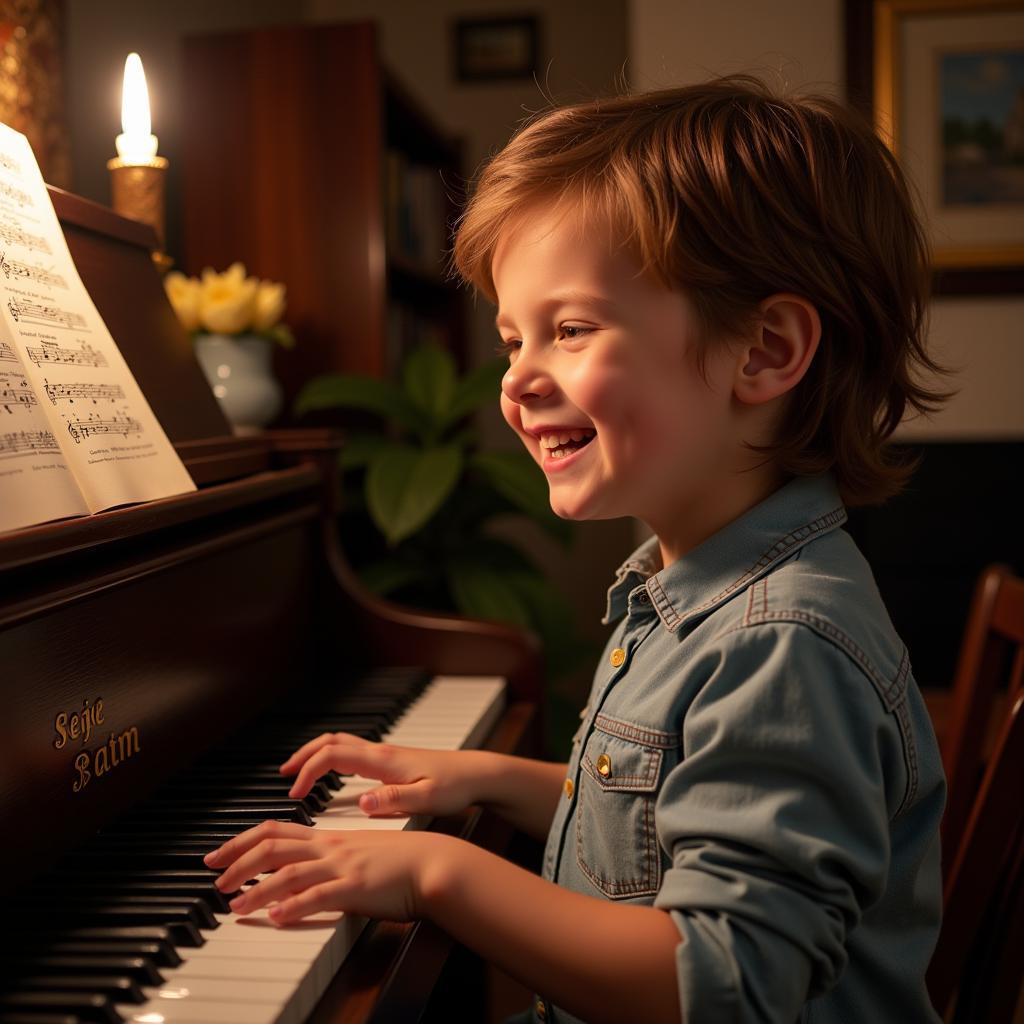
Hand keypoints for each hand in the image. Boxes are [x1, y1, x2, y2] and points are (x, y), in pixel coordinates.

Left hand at [204, 819, 460, 923]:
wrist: (433, 863)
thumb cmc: (401, 861)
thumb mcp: (360, 852)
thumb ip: (333, 858)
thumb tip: (307, 869)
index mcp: (330, 838)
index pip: (276, 832)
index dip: (243, 841)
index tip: (219, 855)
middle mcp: (330, 848)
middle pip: (273, 846)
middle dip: (238, 861)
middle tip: (215, 876)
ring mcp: (342, 867)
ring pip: (289, 872)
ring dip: (257, 889)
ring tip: (234, 905)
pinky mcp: (355, 888)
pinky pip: (318, 896)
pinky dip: (292, 907)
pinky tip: (275, 918)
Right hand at [280, 732, 480, 816]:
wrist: (477, 774)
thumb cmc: (455, 787)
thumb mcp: (427, 799)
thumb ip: (395, 801)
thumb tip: (364, 803)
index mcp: (383, 761)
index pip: (333, 756)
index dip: (308, 773)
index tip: (295, 795)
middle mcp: (381, 752)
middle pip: (331, 742)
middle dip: (303, 755)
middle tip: (284, 775)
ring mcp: (386, 754)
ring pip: (341, 743)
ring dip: (316, 753)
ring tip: (299, 772)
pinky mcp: (392, 761)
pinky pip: (353, 751)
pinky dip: (333, 758)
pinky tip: (333, 776)